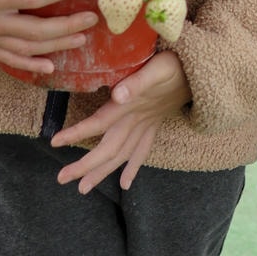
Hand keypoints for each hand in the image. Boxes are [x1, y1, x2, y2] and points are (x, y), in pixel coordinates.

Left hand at [52, 52, 190, 192]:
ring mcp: (146, 126)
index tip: (54, 142)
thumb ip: (138, 82)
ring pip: (121, 155)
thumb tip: (117, 96)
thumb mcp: (158, 68)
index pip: (98, 123)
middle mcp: (136, 121)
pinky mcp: (154, 124)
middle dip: (84, 166)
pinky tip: (125, 183)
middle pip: (107, 149)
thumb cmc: (177, 65)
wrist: (202, 73)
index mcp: (130, 107)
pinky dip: (133, 167)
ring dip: (102, 172)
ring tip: (84, 189)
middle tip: (61, 179)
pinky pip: (142, 150)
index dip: (76, 133)